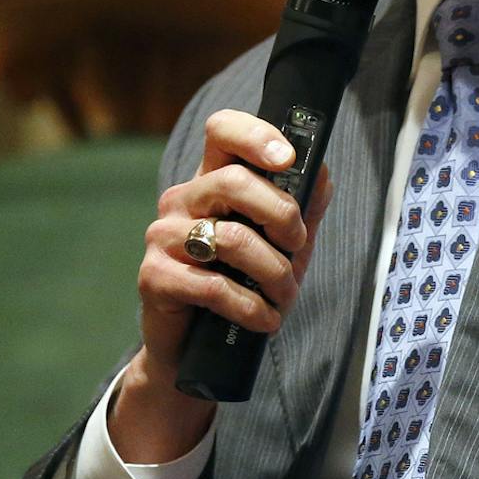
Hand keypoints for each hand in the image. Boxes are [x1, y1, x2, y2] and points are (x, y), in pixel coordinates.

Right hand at [113, 110, 332, 462]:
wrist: (198, 347)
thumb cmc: (245, 284)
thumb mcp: (285, 244)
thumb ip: (304, 206)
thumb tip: (323, 173)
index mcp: (213, 180)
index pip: (222, 130)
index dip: (255, 135)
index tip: (288, 157)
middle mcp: (182, 200)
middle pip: (233, 182)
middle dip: (282, 216)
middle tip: (297, 247)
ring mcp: (163, 236)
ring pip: (232, 238)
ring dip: (274, 274)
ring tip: (285, 296)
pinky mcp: (154, 276)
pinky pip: (213, 285)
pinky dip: (251, 307)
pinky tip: (265, 319)